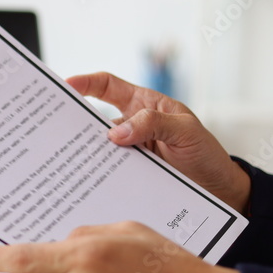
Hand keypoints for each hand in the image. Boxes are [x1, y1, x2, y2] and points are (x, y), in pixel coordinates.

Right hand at [67, 72, 249, 211]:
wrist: (219, 190)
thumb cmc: (206, 153)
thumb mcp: (186, 131)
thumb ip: (153, 124)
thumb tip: (115, 133)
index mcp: (143, 105)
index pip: (108, 86)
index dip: (85, 82)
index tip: (66, 85)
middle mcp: (131, 125)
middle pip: (94, 117)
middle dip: (73, 118)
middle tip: (53, 125)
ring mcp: (128, 150)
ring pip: (97, 146)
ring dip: (83, 150)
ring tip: (64, 156)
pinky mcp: (128, 172)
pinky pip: (106, 168)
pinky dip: (95, 171)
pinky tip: (85, 178)